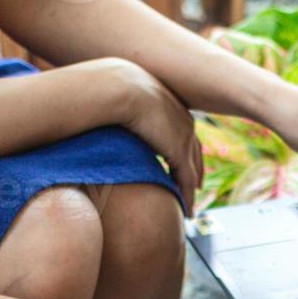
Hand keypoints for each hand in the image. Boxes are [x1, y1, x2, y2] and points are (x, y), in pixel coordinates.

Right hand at [92, 58, 202, 214]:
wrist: (116, 88)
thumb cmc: (106, 91)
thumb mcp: (116, 101)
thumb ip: (117, 112)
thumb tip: (102, 118)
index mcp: (171, 104)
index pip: (183, 131)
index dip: (184, 149)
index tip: (183, 163)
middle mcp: (183, 119)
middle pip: (194, 150)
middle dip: (195, 168)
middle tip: (195, 187)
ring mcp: (183, 135)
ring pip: (193, 168)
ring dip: (190, 188)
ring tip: (189, 205)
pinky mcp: (179, 150)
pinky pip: (186, 179)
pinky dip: (187, 196)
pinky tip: (186, 210)